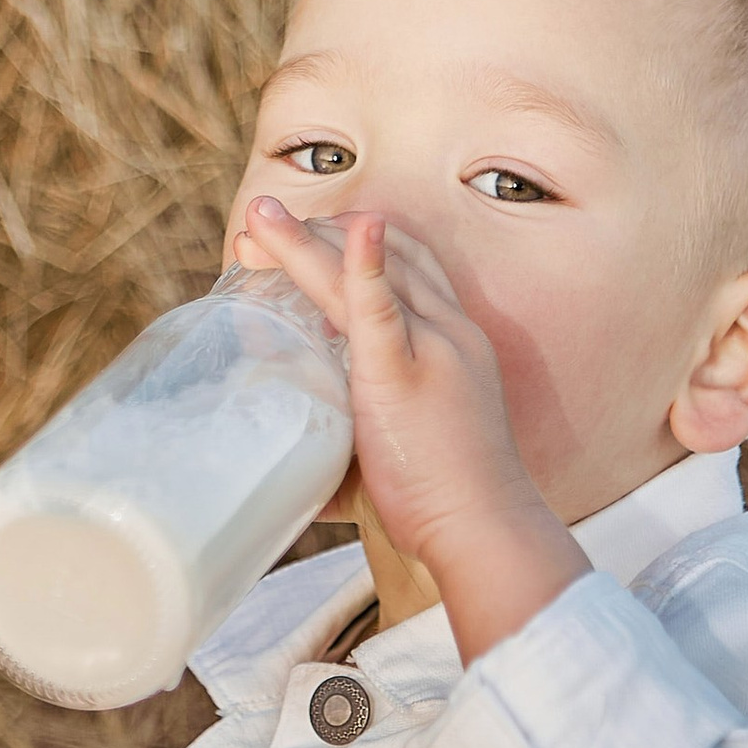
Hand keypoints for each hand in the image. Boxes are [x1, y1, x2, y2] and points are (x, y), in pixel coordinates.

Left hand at [239, 200, 586, 659]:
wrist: (488, 528)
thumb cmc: (446, 503)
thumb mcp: (406, 448)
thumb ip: (355, 446)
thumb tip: (302, 474)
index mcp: (452, 342)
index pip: (405, 268)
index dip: (351, 243)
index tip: (302, 237)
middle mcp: (447, 331)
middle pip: (384, 257)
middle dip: (316, 234)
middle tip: (259, 223)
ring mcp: (430, 348)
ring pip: (364, 274)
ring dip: (305, 241)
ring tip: (258, 219)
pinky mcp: (402, 375)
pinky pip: (378, 307)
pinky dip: (362, 264)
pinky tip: (351, 229)